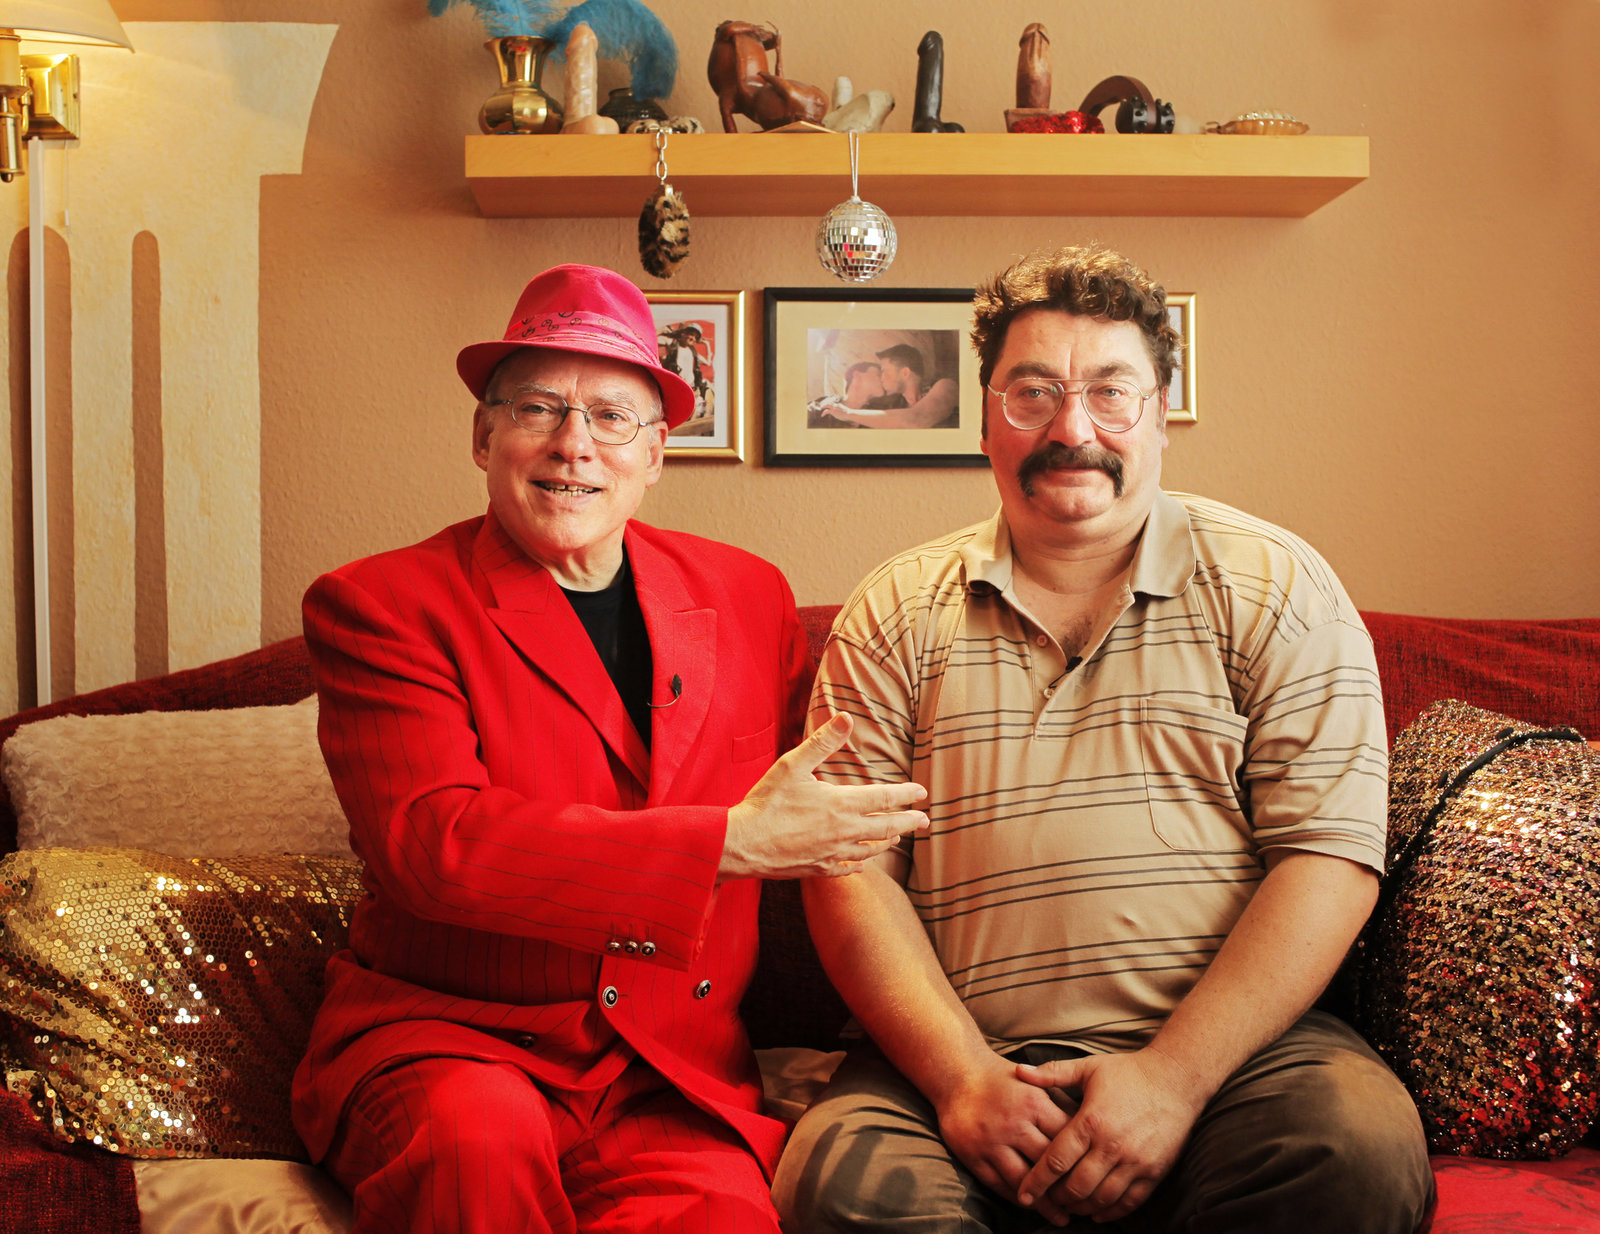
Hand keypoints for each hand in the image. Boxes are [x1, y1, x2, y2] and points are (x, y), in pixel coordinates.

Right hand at [719, 712, 927, 880]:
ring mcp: (832, 853)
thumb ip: (823, 743)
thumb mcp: (793, 765)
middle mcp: (843, 832)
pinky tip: (862, 863)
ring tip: (897, 838)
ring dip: (887, 842)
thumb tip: (847, 718)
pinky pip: (847, 868)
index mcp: (840, 804)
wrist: (742, 843)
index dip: (905, 795)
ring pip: (870, 849)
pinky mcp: (818, 869)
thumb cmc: (766, 802)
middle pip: (886, 828)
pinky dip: (859, 864)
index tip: (922, 792)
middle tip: (924, 820)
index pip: (884, 799)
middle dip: (908, 822)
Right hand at [931, 1053, 1076, 1226]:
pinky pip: (1000, 1185)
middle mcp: (1014, 1124)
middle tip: (1084, 1204)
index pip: (1066, 1138)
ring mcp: (992, 1142)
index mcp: (1034, 1103)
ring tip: (1063, 1217)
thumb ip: (1060, 1104)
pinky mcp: (974, 1156)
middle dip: (1068, 1187)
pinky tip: (1032, 1205)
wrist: (957, 1075)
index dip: (1083, 1159)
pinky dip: (1018, 1198)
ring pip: (1025, 1181)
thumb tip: (1092, 1131)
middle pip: (1048, 1164)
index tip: (1096, 1176)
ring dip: (1046, 1203)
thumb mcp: (1035, 1083)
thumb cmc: (1003, 1080)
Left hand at [1013, 1047, 1206, 1223]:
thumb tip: (1019, 1071)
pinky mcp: (1154, 1172)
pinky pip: (1129, 1202)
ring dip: (1081, 1207)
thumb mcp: (1088, 1067)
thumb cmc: (1129, 1072)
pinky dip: (1110, 1212)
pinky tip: (1097, 1212)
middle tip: (1045, 1201)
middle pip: (1076, 1186)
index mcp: (1091, 1121)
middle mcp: (1112, 1146)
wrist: (1177, 1079)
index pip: (1056, 1160)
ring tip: (1068, 1206)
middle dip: (1056, 1198)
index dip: (1037, 1181)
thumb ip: (1052, 1073)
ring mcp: (1135, 1162)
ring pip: (1101, 1199)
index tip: (1024, 1194)